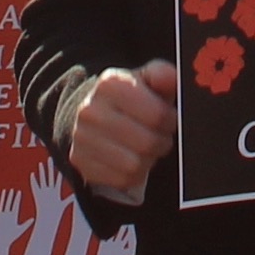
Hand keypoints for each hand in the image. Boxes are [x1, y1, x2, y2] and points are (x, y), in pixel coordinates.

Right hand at [66, 59, 177, 197]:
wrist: (91, 113)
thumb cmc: (129, 97)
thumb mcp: (146, 79)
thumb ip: (163, 75)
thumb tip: (173, 79)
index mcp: (110, 84)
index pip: (157, 115)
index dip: (170, 120)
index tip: (168, 119)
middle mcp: (91, 110)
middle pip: (147, 142)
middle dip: (161, 142)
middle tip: (159, 136)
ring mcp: (82, 137)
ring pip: (135, 164)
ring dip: (148, 159)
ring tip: (145, 147)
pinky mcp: (80, 161)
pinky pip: (121, 179)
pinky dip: (133, 173)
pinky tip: (131, 158)